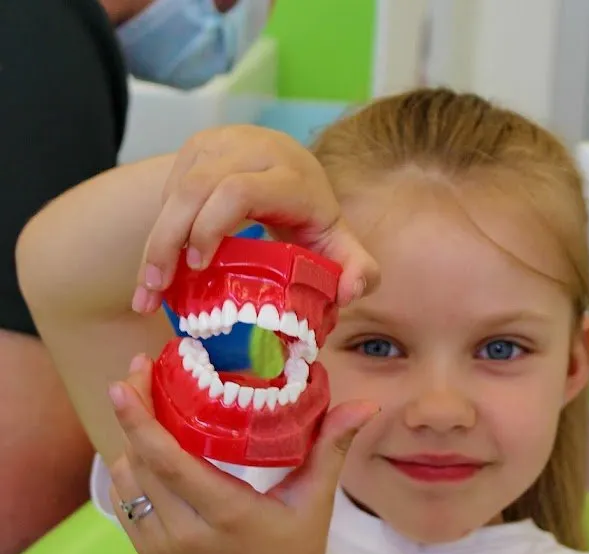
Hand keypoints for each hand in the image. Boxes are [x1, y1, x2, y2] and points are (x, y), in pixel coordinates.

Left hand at [108, 355, 377, 553]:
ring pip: (127, 482)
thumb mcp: (314, 501)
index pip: (167, 462)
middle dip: (132, 416)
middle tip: (138, 376)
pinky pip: (125, 505)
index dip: (140, 421)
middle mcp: (185, 532)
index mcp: (227, 514)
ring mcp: (162, 547)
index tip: (125, 382)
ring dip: (130, 444)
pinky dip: (130, 475)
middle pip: (139, 463)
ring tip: (144, 411)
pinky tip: (144, 453)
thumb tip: (367, 403)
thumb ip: (332, 447)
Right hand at [133, 125, 378, 314]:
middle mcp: (254, 148)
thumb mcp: (340, 248)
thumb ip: (359, 272)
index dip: (212, 227)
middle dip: (168, 241)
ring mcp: (221, 143)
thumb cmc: (314, 222)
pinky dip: (158, 230)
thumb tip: (350, 293)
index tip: (199, 268)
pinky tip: (156, 268)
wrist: (293, 173)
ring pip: (176, 189)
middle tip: (156, 290)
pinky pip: (168, 189)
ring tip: (146, 290)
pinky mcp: (197, 147)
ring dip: (155, 241)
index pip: (239, 190)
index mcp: (290, 174)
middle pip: (197, 189)